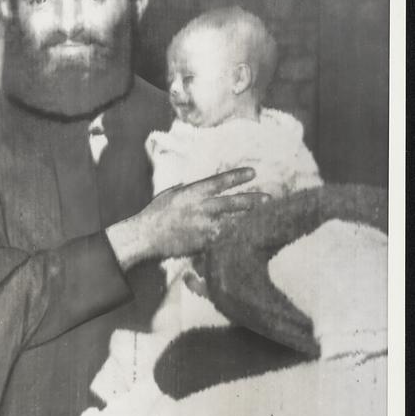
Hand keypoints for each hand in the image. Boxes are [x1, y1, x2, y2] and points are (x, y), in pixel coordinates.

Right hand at [106, 168, 269, 269]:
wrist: (147, 236)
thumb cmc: (155, 214)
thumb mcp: (171, 194)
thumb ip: (188, 190)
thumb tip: (198, 186)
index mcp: (193, 193)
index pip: (220, 182)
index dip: (237, 176)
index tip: (253, 172)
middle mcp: (201, 208)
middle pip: (232, 203)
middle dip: (252, 200)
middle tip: (269, 199)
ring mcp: (204, 227)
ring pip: (233, 222)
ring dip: (249, 221)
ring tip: (265, 219)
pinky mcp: (203, 243)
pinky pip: (224, 240)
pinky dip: (236, 238)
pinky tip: (249, 238)